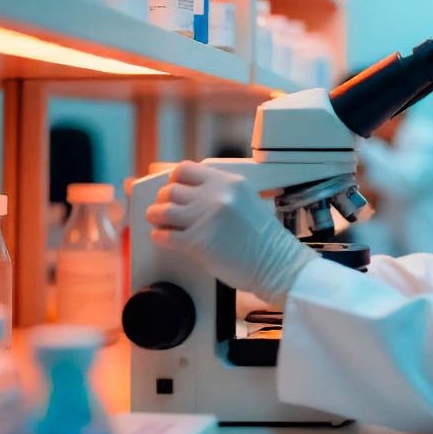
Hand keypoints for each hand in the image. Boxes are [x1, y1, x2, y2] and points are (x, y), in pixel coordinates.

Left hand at [147, 161, 317, 305]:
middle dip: (164, 199)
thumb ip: (222, 192)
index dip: (175, 180)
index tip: (174, 188)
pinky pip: (164, 235)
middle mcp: (215, 196)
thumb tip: (192, 192)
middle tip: (165, 208)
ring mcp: (204, 218)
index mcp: (229, 183)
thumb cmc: (265, 239)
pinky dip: (159, 236)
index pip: (186, 169)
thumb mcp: (247, 200)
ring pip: (162, 210)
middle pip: (170, 189)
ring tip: (158, 221)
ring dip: (156, 216)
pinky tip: (163, 237)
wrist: (276, 264)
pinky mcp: (196, 242)